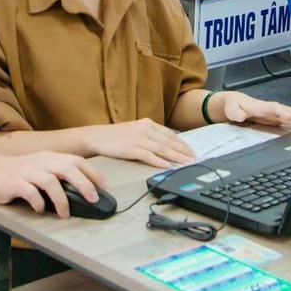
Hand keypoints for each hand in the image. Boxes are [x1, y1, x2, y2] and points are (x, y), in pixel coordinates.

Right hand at [0, 150, 102, 217]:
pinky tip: (41, 210)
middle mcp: (40, 162)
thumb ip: (58, 174)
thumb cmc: (18, 172)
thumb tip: (83, 190)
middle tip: (94, 200)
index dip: (92, 173)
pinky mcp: (14, 183)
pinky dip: (39, 202)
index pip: (76, 161)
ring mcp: (27, 172)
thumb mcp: (40, 167)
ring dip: (61, 199)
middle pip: (67, 168)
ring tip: (65, 214)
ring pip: (50, 181)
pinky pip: (30, 192)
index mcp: (49, 157)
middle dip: (84, 184)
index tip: (104, 187)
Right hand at [81, 119, 196, 167]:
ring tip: (186, 164)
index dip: (183, 144)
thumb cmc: (116, 136)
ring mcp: (138, 138)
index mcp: (148, 124)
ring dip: (176, 157)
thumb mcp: (136, 131)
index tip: (192, 152)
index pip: (170, 135)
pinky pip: (148, 156)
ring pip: (162, 149)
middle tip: (194, 159)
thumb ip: (150, 136)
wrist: (96, 136)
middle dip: (183, 152)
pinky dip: (159, 161)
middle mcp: (145, 129)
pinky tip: (167, 166)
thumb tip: (166, 146)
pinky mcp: (131, 148)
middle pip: (169, 142)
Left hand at [213, 91, 290, 132]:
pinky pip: (287, 121)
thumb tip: (240, 116)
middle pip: (286, 111)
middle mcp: (269, 109)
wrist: (233, 104)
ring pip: (289, 116)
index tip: (289, 117)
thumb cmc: (233, 105)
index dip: (282, 112)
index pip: (273, 108)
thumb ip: (235, 112)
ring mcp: (273, 114)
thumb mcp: (230, 108)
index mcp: (260, 107)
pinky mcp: (274, 119)